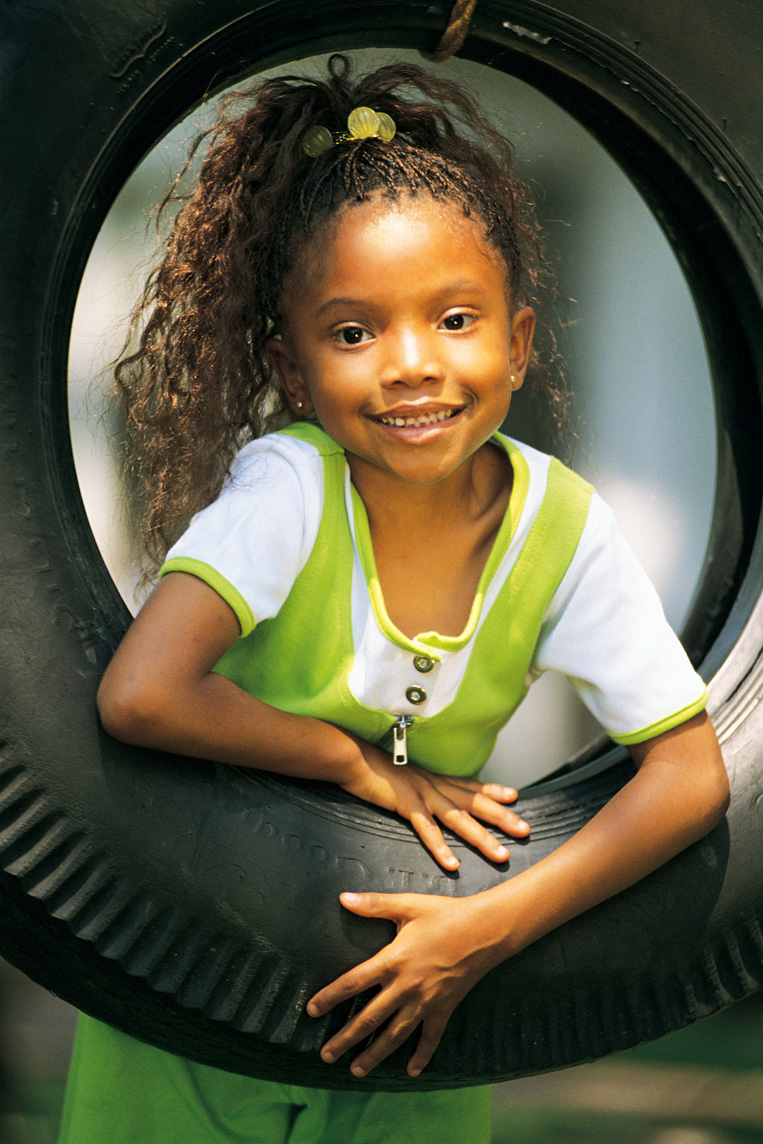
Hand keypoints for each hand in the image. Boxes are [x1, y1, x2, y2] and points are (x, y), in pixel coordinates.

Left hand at [307, 890, 501, 1076]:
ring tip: (355, 1070)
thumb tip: (343, 897)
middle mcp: (406, 987)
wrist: (485, 931)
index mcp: (393, 961)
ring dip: (374, 1054)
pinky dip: (421, 1056)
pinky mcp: (444, 1009)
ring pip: (395, 1035)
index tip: (311, 1011)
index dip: (330, 997)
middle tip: (326, 1055)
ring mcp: (425, 1002)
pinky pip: (431, 1038)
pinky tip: (410, 1071)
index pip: (353, 983)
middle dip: (345, 1038)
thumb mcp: (407, 905)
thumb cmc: (444, 914)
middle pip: (369, 1019)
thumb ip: (374, 904)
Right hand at [340, 741, 529, 870]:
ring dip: (481, 837)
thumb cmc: (375, 769)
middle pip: (474, 803)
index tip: (515, 797)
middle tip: (525, 830)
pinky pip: (426, 830)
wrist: (353, 758)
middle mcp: (434, 785)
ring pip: (459, 819)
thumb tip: (433, 795)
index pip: (470, 785)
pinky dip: (440, 847)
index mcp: (434, 780)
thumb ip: (421, 787)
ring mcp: (422, 794)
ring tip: (501, 854)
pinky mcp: (405, 804)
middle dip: (501, 818)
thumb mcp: (405, 776)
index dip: (493, 791)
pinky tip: (452, 864)